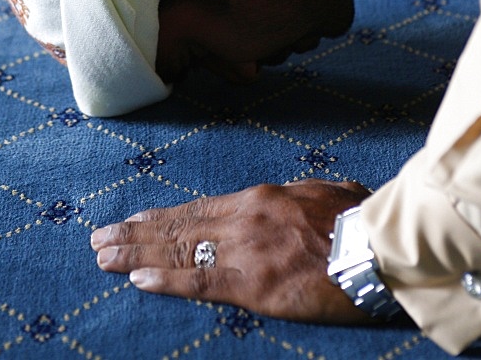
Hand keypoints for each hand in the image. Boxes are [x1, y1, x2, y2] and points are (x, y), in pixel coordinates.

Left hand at [90, 179, 372, 323]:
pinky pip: (200, 281)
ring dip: (136, 254)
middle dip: (135, 234)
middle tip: (100, 239)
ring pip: (178, 251)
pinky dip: (166, 280)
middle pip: (177, 227)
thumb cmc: (359, 220)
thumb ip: (298, 198)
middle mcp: (242, 218)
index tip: (132, 221)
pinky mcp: (253, 284)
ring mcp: (244, 250)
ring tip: (104, 256)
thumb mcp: (324, 196)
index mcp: (259, 198)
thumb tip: (296, 199)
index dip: (160, 218)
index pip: (197, 209)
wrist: (380, 246)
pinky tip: (139, 280)